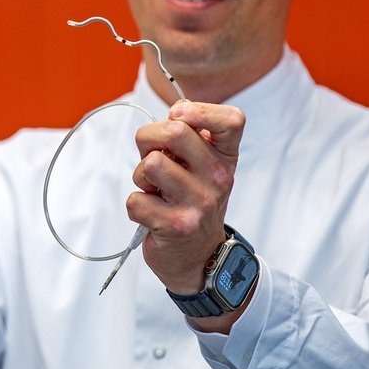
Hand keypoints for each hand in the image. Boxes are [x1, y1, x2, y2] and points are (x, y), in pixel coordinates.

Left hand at [126, 101, 245, 315]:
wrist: (201, 258)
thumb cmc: (194, 201)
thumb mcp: (203, 167)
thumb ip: (190, 137)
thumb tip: (173, 113)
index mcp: (226, 158)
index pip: (233, 119)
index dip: (198, 110)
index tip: (178, 118)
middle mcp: (219, 178)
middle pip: (174, 131)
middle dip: (148, 139)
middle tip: (153, 159)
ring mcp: (199, 203)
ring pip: (150, 164)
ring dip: (140, 176)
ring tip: (154, 190)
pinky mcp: (176, 226)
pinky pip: (136, 199)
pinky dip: (136, 206)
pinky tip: (151, 215)